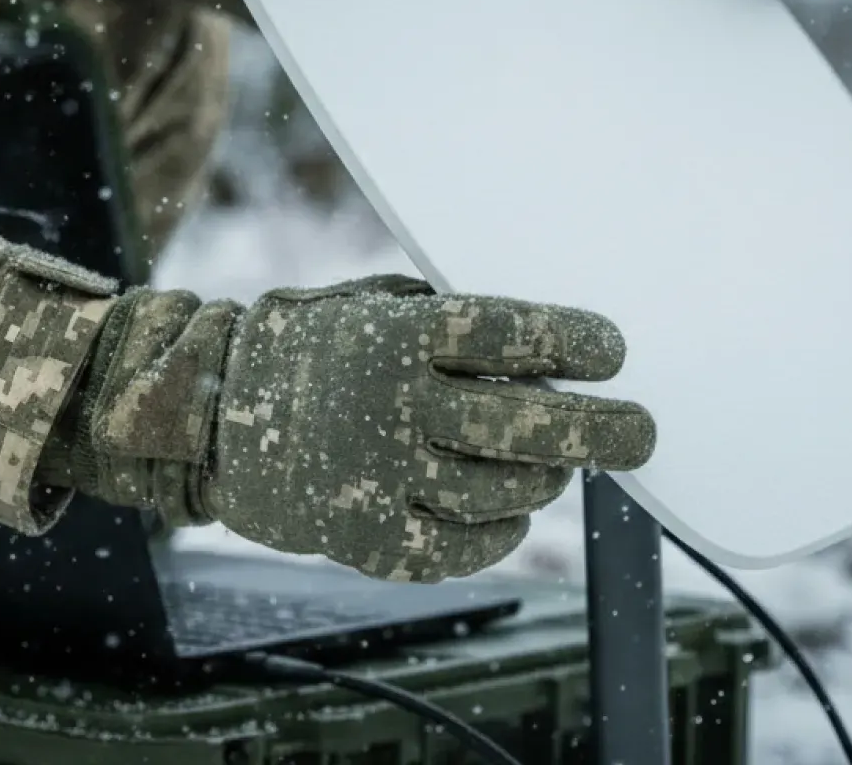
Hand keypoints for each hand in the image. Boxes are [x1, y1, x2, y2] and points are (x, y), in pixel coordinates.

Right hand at [45, 277, 654, 581]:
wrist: (211, 416)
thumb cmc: (316, 350)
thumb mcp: (375, 306)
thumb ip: (453, 322)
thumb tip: (553, 349)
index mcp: (397, 336)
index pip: (509, 335)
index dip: (572, 342)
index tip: (612, 350)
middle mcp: (392, 405)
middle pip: (524, 424)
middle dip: (601, 430)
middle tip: (641, 432)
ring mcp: (379, 477)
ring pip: (503, 491)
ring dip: (546, 478)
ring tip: (558, 464)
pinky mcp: (367, 539)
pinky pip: (464, 546)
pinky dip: (502, 532)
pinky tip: (513, 511)